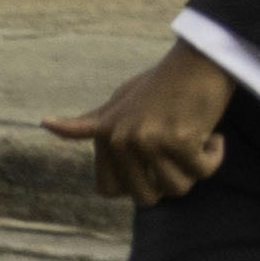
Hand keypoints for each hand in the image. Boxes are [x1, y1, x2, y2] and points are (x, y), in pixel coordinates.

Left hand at [51, 39, 236, 205]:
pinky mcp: (178, 139)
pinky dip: (213, 155)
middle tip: (176, 152)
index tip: (151, 161)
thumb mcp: (117, 103)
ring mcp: (147, 140)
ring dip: (194, 168)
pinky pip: (203, 171)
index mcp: (102, 135)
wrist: (196, 62)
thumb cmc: (160, 85)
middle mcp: (120, 140)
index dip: (137, 184)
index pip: (109, 191)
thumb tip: (46, 123)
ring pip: (177, 188)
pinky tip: (211, 134)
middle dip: (169, 182)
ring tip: (193, 139)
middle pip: (146, 198)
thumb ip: (89, 124)